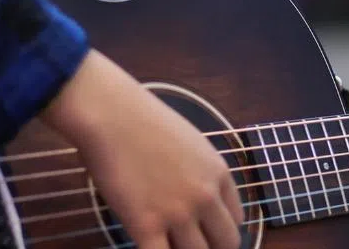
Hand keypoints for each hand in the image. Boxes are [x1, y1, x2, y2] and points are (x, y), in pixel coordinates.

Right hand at [41, 49, 243, 248]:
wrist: (111, 113)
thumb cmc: (142, 118)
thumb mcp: (189, 141)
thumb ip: (200, 172)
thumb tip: (199, 200)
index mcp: (217, 171)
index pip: (237, 218)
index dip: (220, 227)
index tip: (205, 229)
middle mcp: (204, 195)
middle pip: (226, 243)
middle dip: (209, 246)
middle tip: (187, 240)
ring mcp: (177, 214)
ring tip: (164, 239)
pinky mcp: (146, 227)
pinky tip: (147, 242)